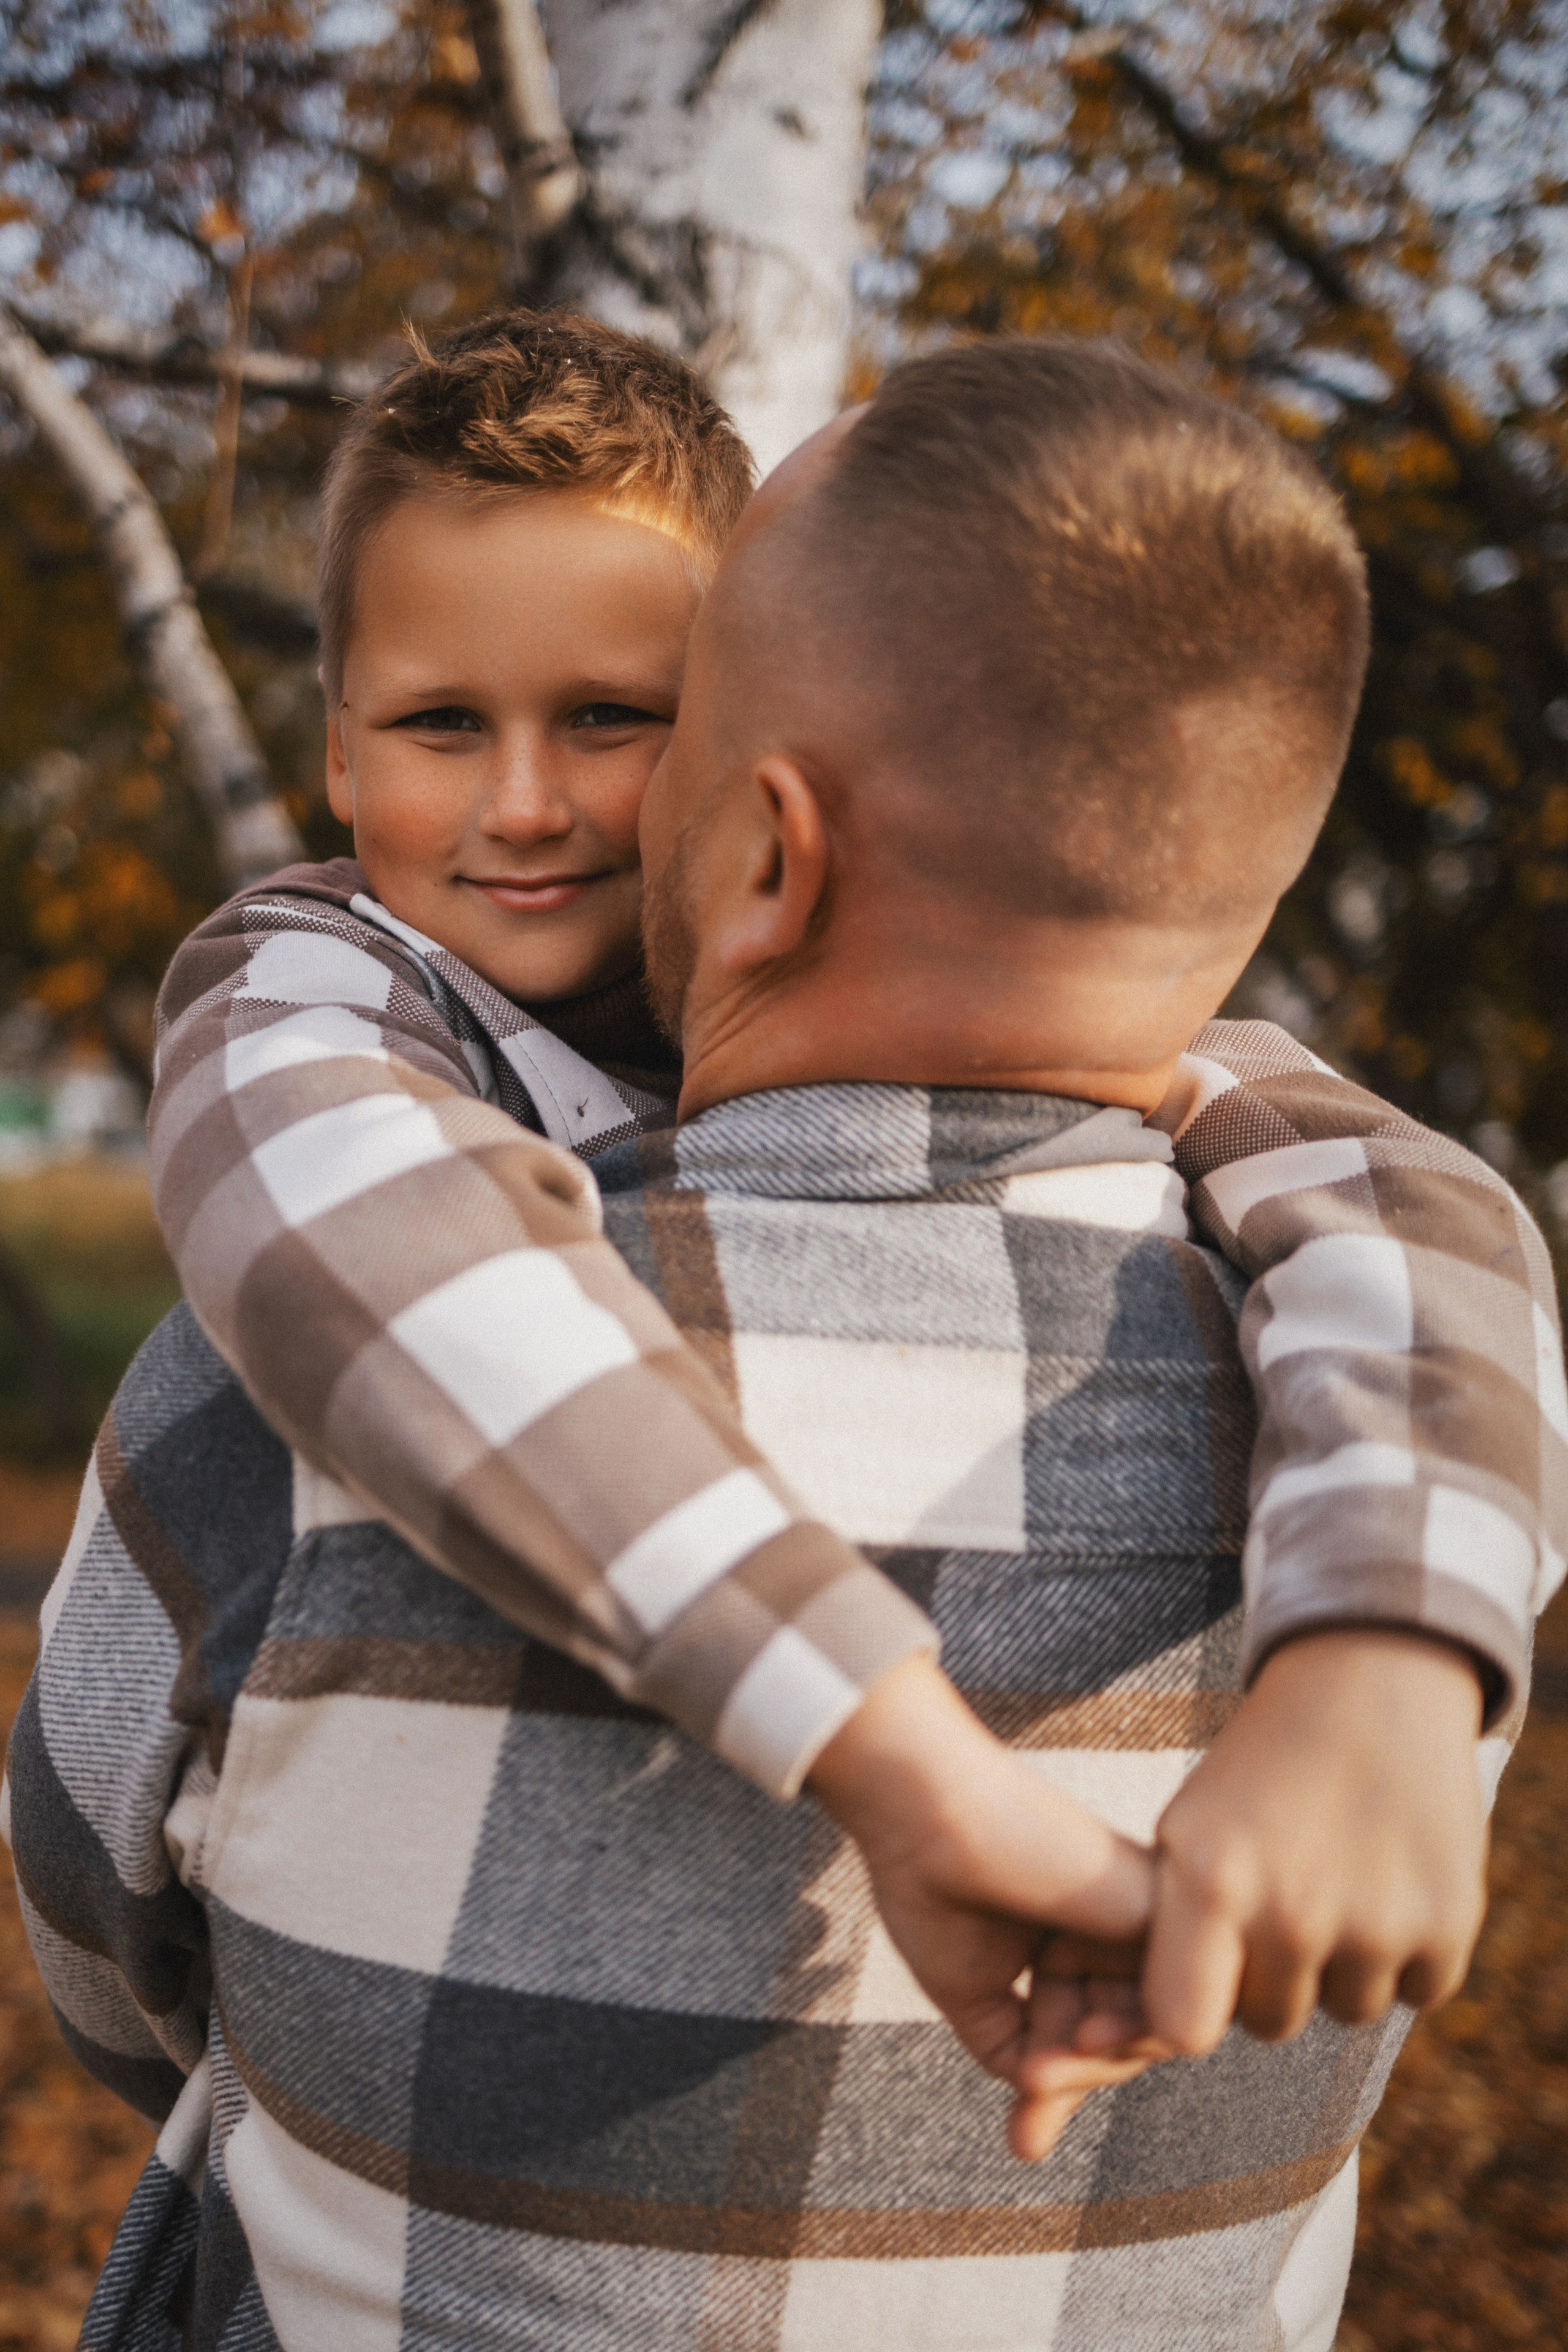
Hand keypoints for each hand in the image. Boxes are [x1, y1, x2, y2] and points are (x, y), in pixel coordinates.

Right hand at [808, 1656, 1169, 2158]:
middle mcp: (1118, 1920)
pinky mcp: (1160, 1897)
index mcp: (1080, 1932)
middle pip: (1127, 2032)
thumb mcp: (977, 1996)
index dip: (1063, 2085)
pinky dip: (1125, 2036)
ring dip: (1095, 2067)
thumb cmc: (930, 1883)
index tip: (1023, 2134)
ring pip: (1153, 2023)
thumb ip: (1017, 2056)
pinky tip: (1073, 2043)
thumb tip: (1034, 2137)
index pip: (1095, 2027)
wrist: (920, 1813)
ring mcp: (1141, 1908)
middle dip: (1080, 2084)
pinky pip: (1172, 1993)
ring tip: (1035, 2076)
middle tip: (1027, 2112)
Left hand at [1145, 1629, 1487, 2053]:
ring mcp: (1376, 1924)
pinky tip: (1389, 1881)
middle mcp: (1292, 1911)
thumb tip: (1141, 2039)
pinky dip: (1406, 1954)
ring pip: (1344, 2009)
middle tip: (1283, 1902)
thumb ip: (1167, 1932)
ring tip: (1337, 1878)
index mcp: (1211, 1879)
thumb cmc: (1257, 1771)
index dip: (1192, 2011)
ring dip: (1341, 1965)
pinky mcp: (1448, 1926)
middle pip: (1269, 2022)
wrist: (1368, 1688)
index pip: (1183, 2028)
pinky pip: (1414, 1992)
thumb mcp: (1186, 1830)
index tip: (1204, 1977)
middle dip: (1271, 1978)